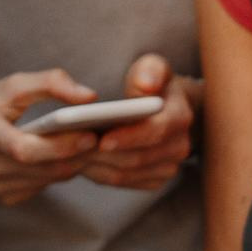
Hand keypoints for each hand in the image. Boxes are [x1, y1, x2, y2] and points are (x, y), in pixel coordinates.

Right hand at [0, 69, 103, 206]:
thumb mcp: (11, 85)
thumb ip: (50, 83)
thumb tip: (89, 97)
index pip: (26, 150)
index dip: (60, 146)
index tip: (90, 134)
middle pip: (44, 168)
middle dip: (77, 154)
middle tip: (103, 138)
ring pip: (49, 179)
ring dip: (74, 163)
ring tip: (92, 143)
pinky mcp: (4, 197)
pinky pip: (43, 186)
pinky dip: (59, 171)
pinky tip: (68, 155)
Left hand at [80, 53, 201, 191]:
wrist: (165, 108)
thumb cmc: (151, 83)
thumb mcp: (152, 68)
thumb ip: (151, 70)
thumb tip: (146, 84)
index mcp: (179, 116)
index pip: (155, 130)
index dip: (129, 137)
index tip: (102, 139)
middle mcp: (179, 146)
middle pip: (137, 158)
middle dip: (106, 155)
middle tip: (75, 150)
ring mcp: (169, 166)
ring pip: (127, 173)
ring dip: (98, 166)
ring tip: (71, 155)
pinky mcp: (155, 179)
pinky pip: (123, 182)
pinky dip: (100, 174)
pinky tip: (82, 162)